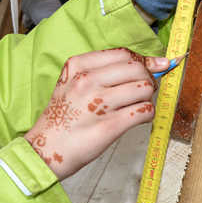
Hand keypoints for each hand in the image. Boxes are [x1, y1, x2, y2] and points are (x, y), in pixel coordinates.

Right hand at [24, 49, 168, 179]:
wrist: (47, 148)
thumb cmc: (64, 117)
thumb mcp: (71, 83)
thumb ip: (103, 71)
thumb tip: (150, 63)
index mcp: (78, 66)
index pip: (122, 54)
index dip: (143, 60)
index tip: (153, 66)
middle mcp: (87, 81)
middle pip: (136, 69)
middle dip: (147, 79)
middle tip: (143, 91)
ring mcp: (99, 103)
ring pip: (144, 88)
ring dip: (147, 98)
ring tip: (137, 106)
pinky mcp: (110, 125)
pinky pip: (145, 111)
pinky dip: (148, 114)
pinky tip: (138, 119)